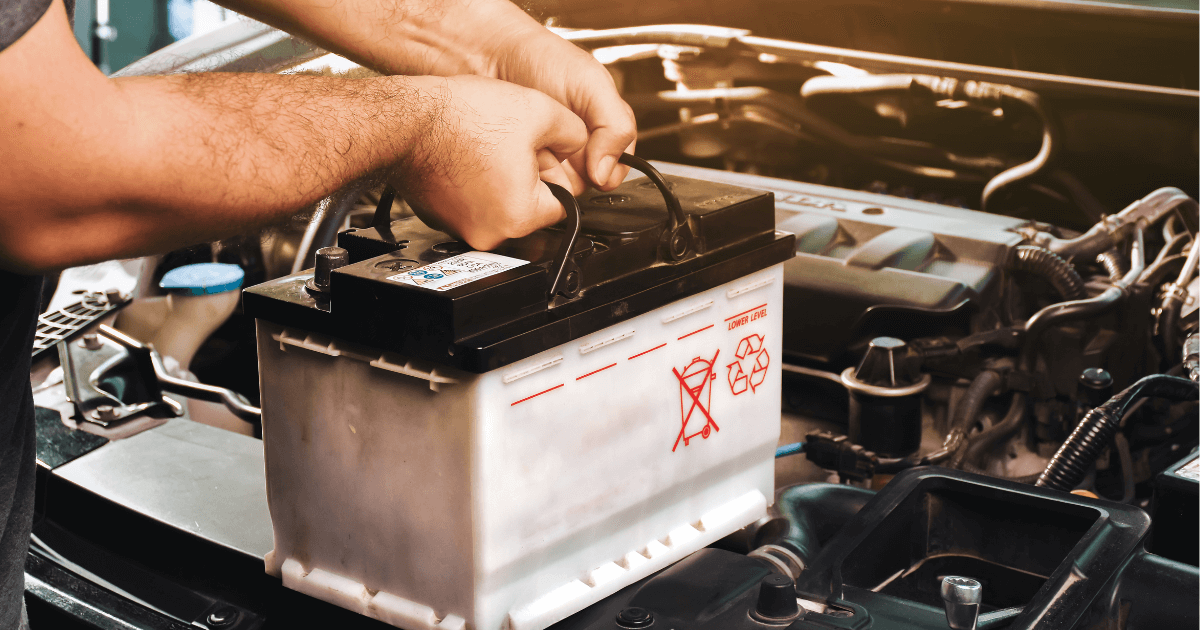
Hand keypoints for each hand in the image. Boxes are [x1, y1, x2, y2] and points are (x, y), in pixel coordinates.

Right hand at [393, 75, 587, 250]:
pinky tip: (468, 157)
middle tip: (513, 148)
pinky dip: (476, 185)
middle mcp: (490, 233)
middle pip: (532, 209)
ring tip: (488, 150)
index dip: (558, 174)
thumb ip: (576, 134)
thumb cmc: (460, 118)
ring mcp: (462, 230)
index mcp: (520, 215)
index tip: (545, 155)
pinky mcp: (442, 219)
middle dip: (530, 179)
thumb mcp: (540, 112)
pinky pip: (473, 206)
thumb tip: (582, 144)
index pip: (564, 204)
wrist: (405, 119)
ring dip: (503, 182)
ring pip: (502, 207)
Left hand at [490, 26, 636, 192]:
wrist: (490, 55)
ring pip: (561, 187)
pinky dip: (527, 174)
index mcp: (604, 127)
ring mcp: (551, 156)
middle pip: (589, 182)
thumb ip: (615, 126)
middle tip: (560, 150)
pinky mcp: (524, 164)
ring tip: (538, 148)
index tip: (593, 168)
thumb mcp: (592, 85)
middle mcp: (580, 145)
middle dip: (574, 173)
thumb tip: (608, 172)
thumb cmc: (541, 60)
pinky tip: (520, 154)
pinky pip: (532, 184)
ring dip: (550, 174)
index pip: (618, 166)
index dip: (608, 172)